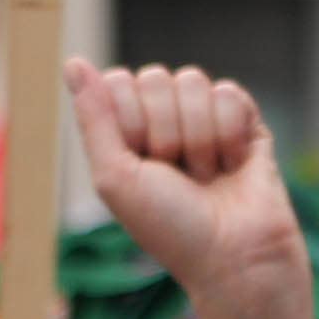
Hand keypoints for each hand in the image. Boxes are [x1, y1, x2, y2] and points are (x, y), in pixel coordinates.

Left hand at [67, 60, 311, 318]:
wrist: (233, 256)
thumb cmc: (169, 228)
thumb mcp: (115, 177)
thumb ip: (94, 117)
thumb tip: (72, 62)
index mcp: (128, 133)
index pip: (118, 82)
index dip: (129, 121)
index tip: (141, 163)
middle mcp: (165, 120)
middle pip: (155, 77)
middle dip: (165, 132)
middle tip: (177, 175)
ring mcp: (206, 118)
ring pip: (193, 81)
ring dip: (198, 137)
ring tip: (206, 176)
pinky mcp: (245, 120)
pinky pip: (229, 93)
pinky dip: (228, 134)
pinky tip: (233, 165)